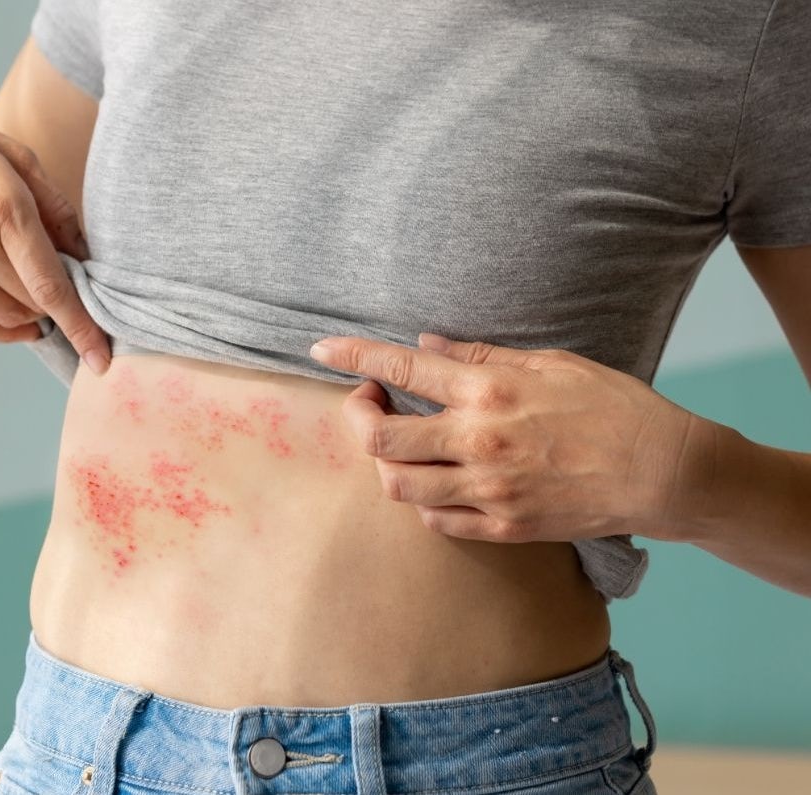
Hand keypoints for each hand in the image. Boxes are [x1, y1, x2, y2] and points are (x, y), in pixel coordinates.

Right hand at [0, 90, 109, 366]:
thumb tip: (86, 256)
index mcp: (3, 207)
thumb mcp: (16, 157)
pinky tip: (21, 322)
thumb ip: (57, 209)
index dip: (82, 326)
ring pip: (7, 317)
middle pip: (33, 303)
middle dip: (61, 308)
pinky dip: (3, 330)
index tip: (101, 358)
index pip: (51, 284)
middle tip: (73, 291)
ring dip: (33, 317)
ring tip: (42, 297)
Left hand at [308, 333, 708, 542]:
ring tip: (402, 445)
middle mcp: (478, 441)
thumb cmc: (612, 406)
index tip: (321, 350)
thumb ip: (480, 357)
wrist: (662, 470)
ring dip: (386, 464)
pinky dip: (422, 499)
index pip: (399, 367)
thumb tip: (426, 346)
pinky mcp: (503, 526)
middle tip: (367, 402)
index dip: (351, 355)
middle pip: (380, 439)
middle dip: (358, 417)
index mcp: (489, 391)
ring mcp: (488, 489)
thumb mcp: (550, 361)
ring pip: (398, 486)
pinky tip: (435, 479)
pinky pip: (437, 520)